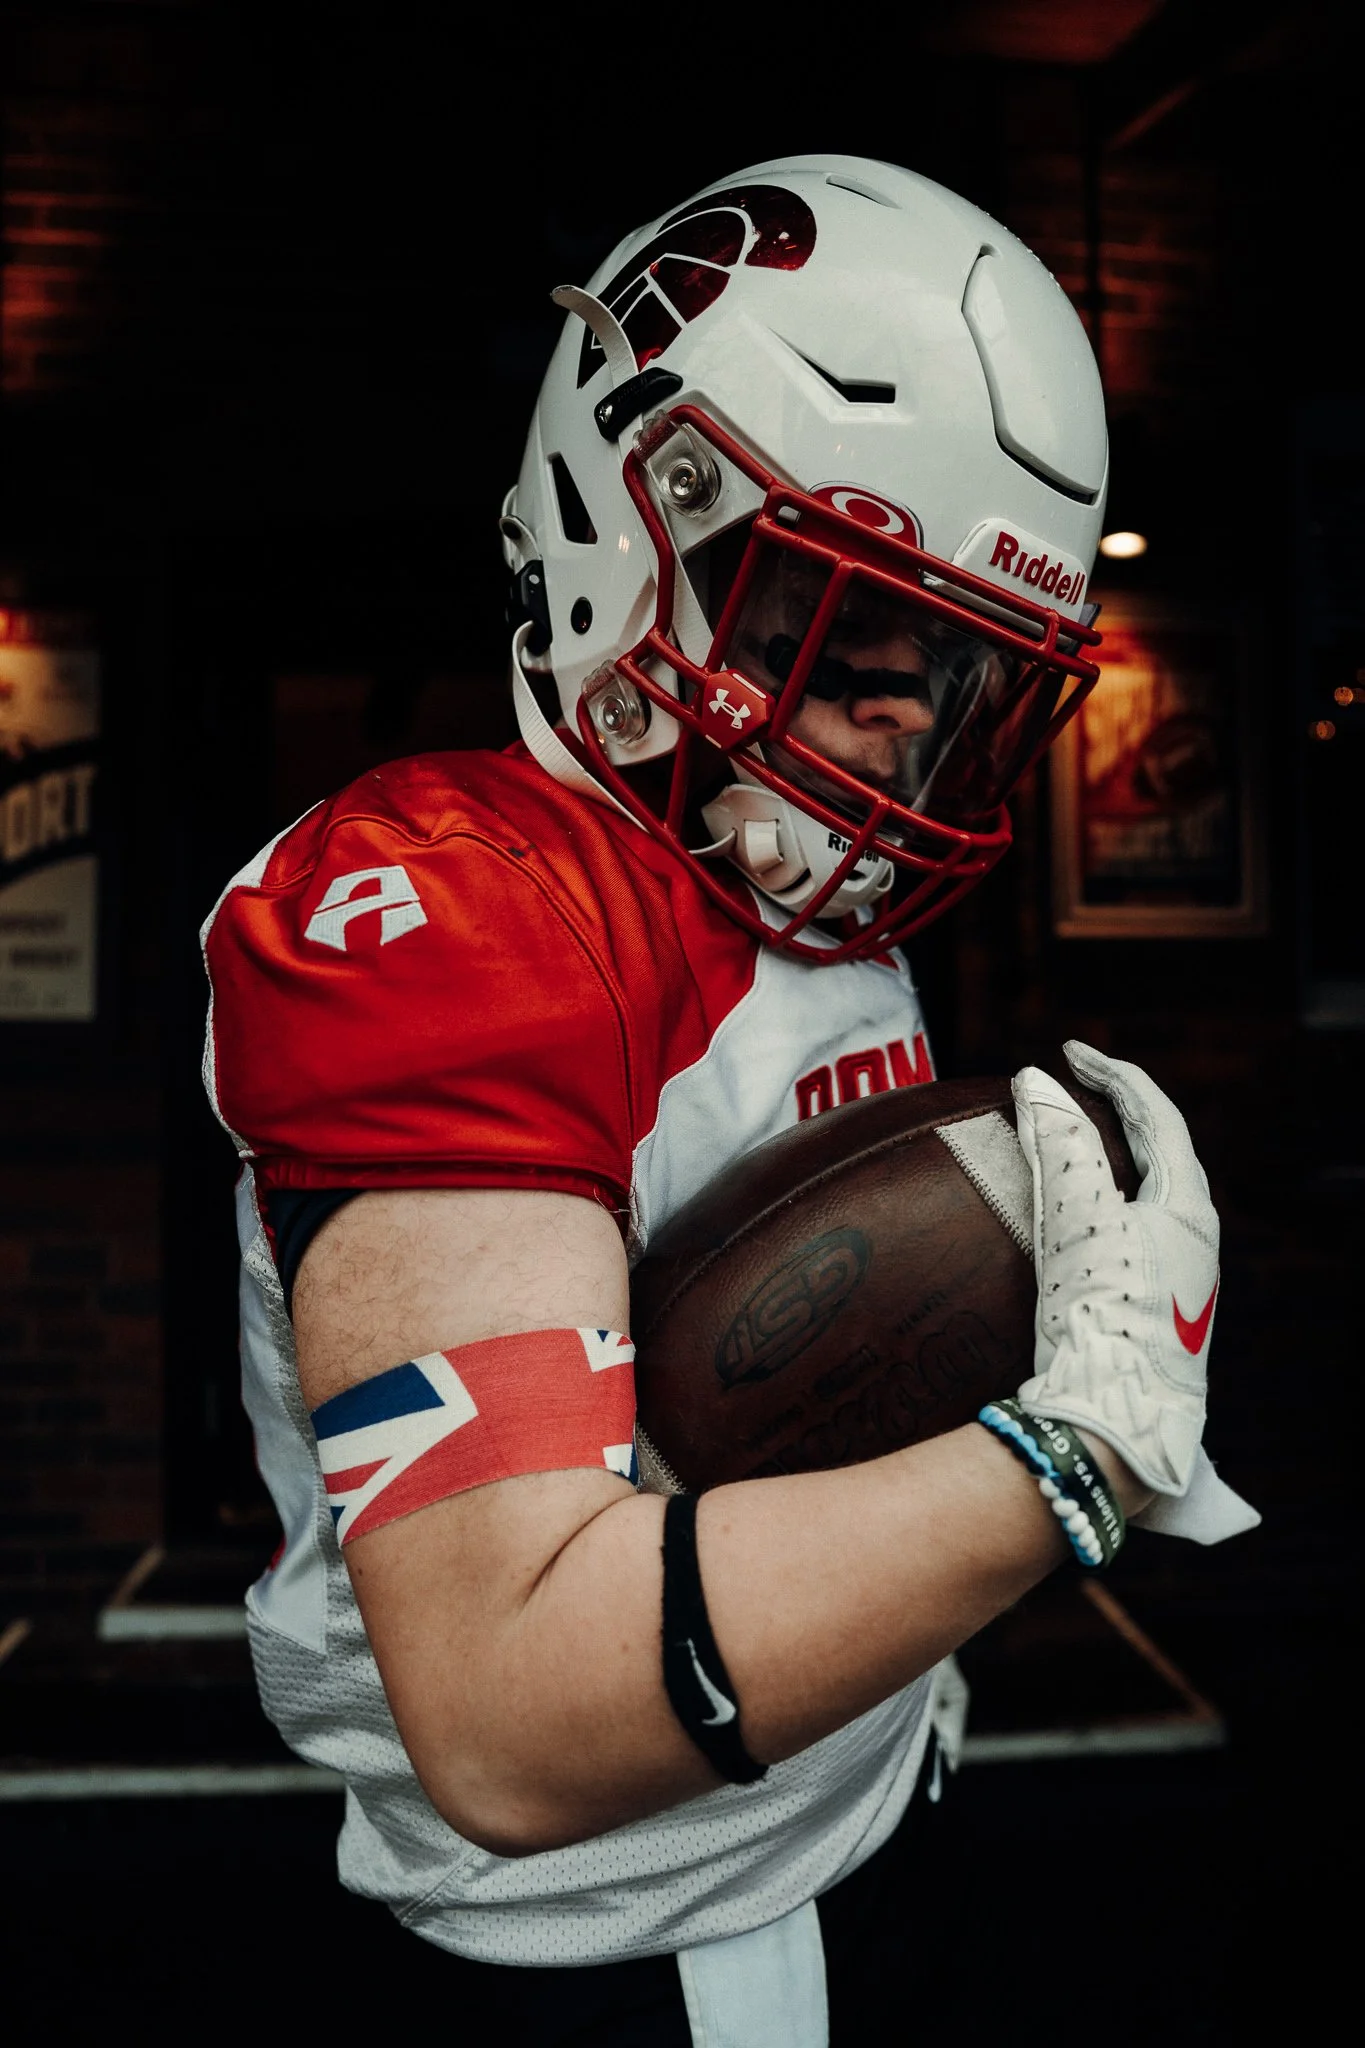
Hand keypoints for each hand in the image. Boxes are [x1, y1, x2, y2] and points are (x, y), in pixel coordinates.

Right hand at [1010, 1041, 1219, 1496]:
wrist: (1112, 1421)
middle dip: (1117, 1111)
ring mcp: (1177, 1280)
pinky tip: (1075, 1217)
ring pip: (1150, 1194)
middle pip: (1161, 1151)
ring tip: (1071, 1137)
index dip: (1112, 1075)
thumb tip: (1035, 1080)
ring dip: (1112, 1156)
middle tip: (1074, 1085)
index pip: (1156, 1116)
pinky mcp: (1150, 1312)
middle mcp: (1194, 1242)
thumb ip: (1058, 1142)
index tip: (1069, 1051)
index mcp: (1189, 1210)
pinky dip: (1103, 1199)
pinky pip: (1133, 1232)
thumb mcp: (1077, 1216)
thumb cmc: (1102, 1315)